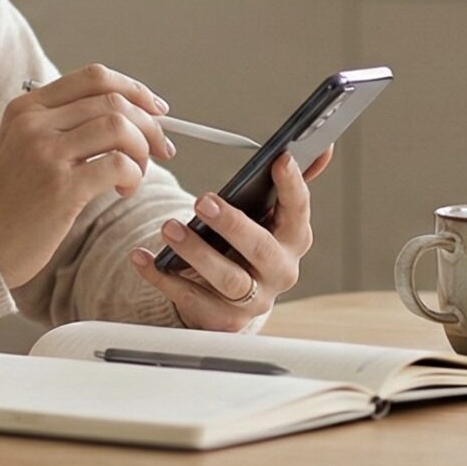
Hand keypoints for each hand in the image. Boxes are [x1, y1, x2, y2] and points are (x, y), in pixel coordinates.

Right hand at [0, 64, 179, 287]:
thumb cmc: (11, 202)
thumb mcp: (23, 148)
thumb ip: (64, 126)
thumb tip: (132, 116)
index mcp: (26, 108)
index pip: (94, 77)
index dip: (134, 90)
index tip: (157, 110)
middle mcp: (33, 123)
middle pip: (113, 100)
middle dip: (150, 123)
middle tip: (162, 149)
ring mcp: (45, 153)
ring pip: (119, 127)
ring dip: (143, 150)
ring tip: (136, 174)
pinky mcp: (60, 187)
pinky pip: (118, 164)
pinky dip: (134, 175)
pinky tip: (124, 190)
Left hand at [126, 146, 332, 330]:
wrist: (230, 299)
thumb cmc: (248, 244)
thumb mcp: (268, 215)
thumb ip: (290, 182)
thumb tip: (323, 145)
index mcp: (294, 239)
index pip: (298, 210)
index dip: (293, 186)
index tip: (281, 159)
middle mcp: (279, 271)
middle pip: (261, 250)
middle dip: (232, 225)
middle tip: (202, 200)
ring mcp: (252, 300)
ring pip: (226, 279)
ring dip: (196, 253)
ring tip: (169, 228)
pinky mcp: (221, 320)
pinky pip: (189, 300)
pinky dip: (162, 278)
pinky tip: (143, 256)